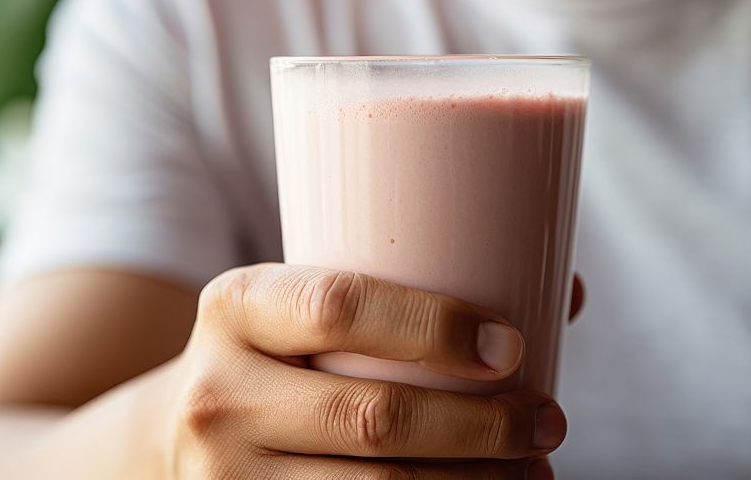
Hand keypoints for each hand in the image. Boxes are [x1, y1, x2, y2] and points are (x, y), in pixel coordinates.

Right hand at [153, 264, 577, 478]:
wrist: (186, 428)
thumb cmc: (280, 353)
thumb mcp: (305, 309)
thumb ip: (407, 296)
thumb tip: (565, 290)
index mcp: (235, 306)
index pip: (337, 305)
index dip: (433, 327)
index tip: (512, 347)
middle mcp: (217, 391)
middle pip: (370, 417)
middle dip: (481, 427)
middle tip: (548, 421)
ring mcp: (224, 475)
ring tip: (535, 469)